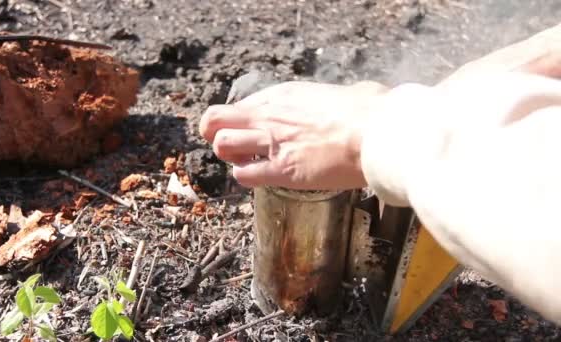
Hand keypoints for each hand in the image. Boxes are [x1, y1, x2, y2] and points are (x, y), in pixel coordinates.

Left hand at [199, 81, 387, 189]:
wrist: (379, 133)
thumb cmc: (370, 111)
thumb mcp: (343, 92)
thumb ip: (337, 97)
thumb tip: (359, 95)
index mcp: (282, 95)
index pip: (238, 105)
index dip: (237, 121)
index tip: (248, 131)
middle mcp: (269, 115)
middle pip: (214, 120)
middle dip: (215, 135)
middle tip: (232, 147)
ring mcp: (272, 143)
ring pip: (221, 146)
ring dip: (230, 157)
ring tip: (248, 163)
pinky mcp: (281, 171)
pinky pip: (243, 175)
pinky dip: (246, 178)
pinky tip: (262, 177)